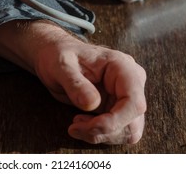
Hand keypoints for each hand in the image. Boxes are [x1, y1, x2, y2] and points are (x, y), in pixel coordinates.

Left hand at [0, 20, 146, 143]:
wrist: (49, 51)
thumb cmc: (55, 52)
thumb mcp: (60, 65)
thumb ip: (77, 84)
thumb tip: (92, 105)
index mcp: (123, 67)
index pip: (135, 103)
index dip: (114, 122)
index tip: (86, 127)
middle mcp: (130, 80)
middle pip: (134, 121)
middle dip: (106, 131)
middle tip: (76, 127)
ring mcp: (124, 93)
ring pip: (128, 129)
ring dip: (102, 134)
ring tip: (76, 124)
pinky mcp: (115, 103)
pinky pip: (115, 129)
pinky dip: (99, 133)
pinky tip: (79, 123)